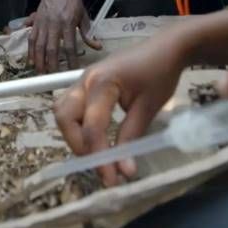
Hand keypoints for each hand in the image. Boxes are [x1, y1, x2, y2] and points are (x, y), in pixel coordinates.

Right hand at [28, 0, 101, 73]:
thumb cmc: (71, 1)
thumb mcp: (83, 14)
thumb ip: (88, 32)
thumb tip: (97, 46)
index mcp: (68, 22)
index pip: (70, 45)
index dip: (70, 59)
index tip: (72, 70)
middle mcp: (54, 23)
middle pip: (51, 48)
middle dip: (52, 64)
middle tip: (53, 77)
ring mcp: (42, 23)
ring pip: (39, 45)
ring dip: (39, 61)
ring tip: (41, 73)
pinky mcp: (35, 22)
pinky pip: (31, 39)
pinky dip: (30, 51)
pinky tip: (31, 61)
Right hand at [53, 28, 193, 185]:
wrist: (165, 47)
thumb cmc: (160, 74)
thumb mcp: (148, 108)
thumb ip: (131, 138)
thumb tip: (124, 171)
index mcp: (103, 83)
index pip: (93, 126)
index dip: (99, 156)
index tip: (112, 179)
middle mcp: (86, 80)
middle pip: (64, 116)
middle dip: (77, 144)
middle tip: (100, 163)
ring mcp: (83, 80)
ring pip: (62, 110)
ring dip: (73, 134)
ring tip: (96, 151)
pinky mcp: (86, 83)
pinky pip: (70, 105)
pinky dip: (77, 124)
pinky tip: (96, 137)